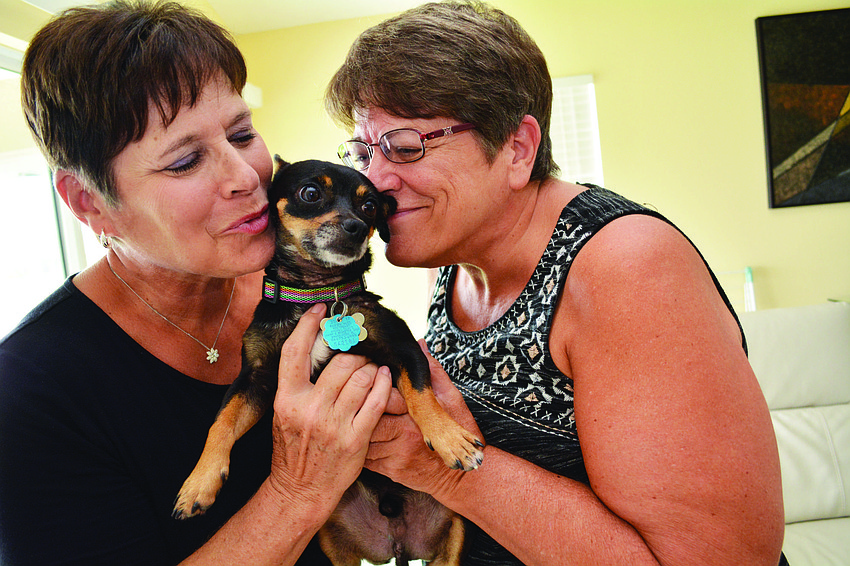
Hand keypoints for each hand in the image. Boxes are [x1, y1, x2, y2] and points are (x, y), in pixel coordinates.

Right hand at [267, 303, 391, 511]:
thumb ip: (296, 385)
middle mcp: (310, 409)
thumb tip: (312, 348)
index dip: (308, 325)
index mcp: (287, 400)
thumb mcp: (284, 414)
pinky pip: (377, 401)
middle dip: (355, 352)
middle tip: (359, 351)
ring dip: (371, 367)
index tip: (320, 309)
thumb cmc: (293, 449)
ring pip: (362, 377)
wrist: (300, 490)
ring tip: (371, 367)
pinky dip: (383, 385)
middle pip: (341, 362)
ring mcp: (334, 424)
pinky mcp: (356, 438)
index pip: (295, 353)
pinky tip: (384, 379)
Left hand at [365, 340, 481, 499]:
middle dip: (358, 409)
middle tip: (352, 397)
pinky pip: (365, 458)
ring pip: (362, 439)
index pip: (383, 399)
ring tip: (351, 415)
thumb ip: (433, 373)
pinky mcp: (390, 471)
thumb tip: (420, 346)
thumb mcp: (452, 399)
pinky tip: (359, 436)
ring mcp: (395, 456)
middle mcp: (404, 437)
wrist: (460, 476)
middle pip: (368, 419)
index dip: (371, 389)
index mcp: (418, 417)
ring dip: (355, 427)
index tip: (368, 380)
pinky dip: (359, 446)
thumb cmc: (458, 435)